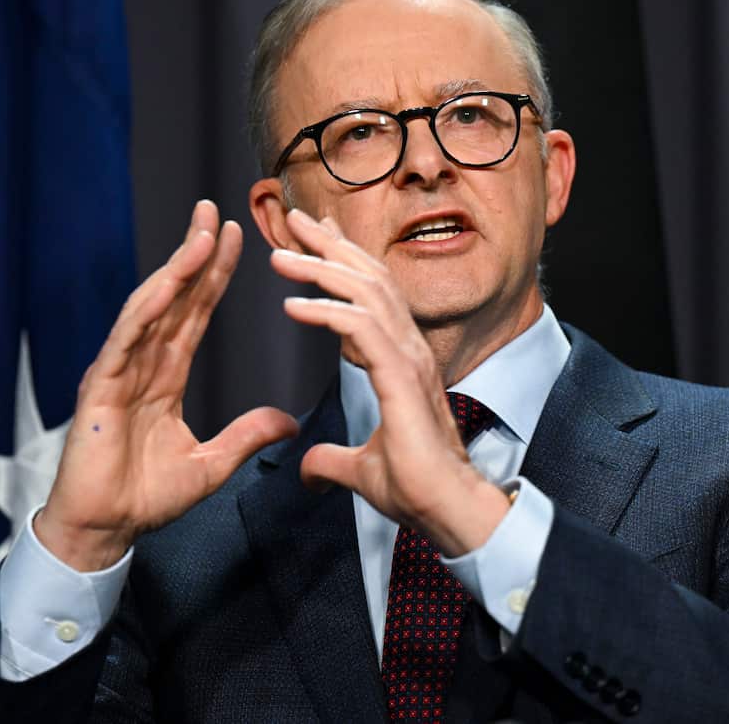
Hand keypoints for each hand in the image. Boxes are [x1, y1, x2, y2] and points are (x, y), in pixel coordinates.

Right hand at [37, 200, 298, 570]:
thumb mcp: (210, 465)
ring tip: (201, 234)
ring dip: (177, 269)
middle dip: (194, 254)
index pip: (194, 314)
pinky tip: (169, 282)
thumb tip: (287, 421)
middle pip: (174, 299)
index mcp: (164, 377)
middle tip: (214, 210)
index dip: (214, 276)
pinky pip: (126, 339)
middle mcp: (141, 365)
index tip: (237, 238)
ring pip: (151, 309)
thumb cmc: (145, 498)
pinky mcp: (101, 388)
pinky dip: (148, 309)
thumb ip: (245, 437)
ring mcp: (119, 371)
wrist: (104, 531)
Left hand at [270, 209, 508, 556]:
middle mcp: (409, 349)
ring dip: (321, 270)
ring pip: (366, 294)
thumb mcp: (360, 470)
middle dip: (331, 246)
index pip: (373, 295)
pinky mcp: (402, 378)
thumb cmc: (417, 489)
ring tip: (281, 256)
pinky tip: (293, 306)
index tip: (317, 236)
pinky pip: (361, 329)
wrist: (448, 510)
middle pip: (370, 279)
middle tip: (296, 218)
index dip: (345, 260)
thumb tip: (309, 469)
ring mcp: (409, 360)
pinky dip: (326, 312)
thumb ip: (333, 460)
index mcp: (402, 360)